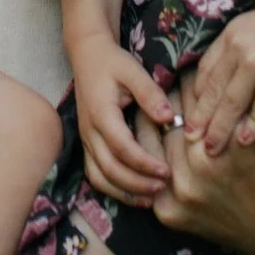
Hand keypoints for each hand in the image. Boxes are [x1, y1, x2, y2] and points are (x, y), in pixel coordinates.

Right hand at [70, 32, 175, 207]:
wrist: (87, 55)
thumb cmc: (113, 62)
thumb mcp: (133, 70)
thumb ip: (150, 93)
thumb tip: (169, 118)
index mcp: (101, 113)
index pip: (122, 147)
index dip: (144, 163)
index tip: (167, 172)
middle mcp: (89, 131)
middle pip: (110, 168)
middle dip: (137, 183)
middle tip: (163, 188)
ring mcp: (85, 139)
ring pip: (99, 177)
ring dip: (124, 192)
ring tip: (150, 199)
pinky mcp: (87, 144)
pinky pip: (95, 174)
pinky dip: (112, 188)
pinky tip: (133, 193)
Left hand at [182, 0, 254, 154]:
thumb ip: (245, 49)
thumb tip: (236, 80)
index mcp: (232, 33)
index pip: (205, 70)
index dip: (197, 96)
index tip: (191, 114)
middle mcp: (237, 46)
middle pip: (212, 90)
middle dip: (200, 118)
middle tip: (190, 139)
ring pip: (231, 103)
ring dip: (220, 129)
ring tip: (211, 149)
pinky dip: (252, 127)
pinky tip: (245, 141)